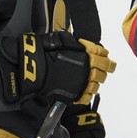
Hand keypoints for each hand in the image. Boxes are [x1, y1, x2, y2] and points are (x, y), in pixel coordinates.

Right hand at [0, 32, 115, 105]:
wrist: (33, 68)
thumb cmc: (44, 52)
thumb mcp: (62, 41)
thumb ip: (75, 44)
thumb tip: (82, 44)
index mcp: (87, 53)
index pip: (103, 53)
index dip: (103, 55)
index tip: (103, 56)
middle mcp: (88, 68)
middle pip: (104, 70)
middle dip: (102, 69)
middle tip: (98, 68)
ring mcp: (83, 82)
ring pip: (97, 84)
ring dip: (94, 81)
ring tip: (88, 79)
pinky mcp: (76, 94)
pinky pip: (87, 96)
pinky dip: (86, 94)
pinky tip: (82, 90)